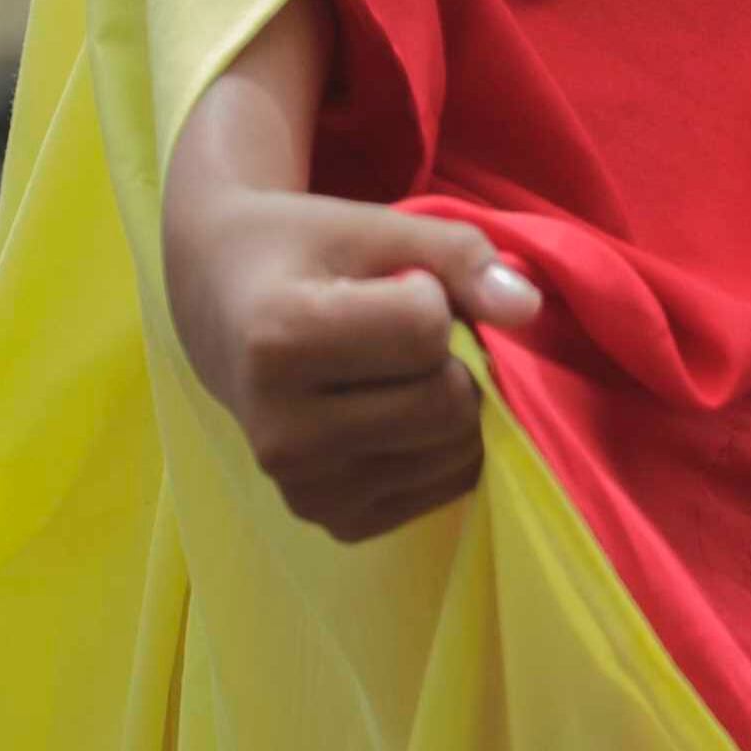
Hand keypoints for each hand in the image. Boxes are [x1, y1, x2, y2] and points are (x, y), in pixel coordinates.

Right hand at [166, 181, 542, 541]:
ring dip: (452, 399)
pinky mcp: (332, 522)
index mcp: (279, 345)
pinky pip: (445, 488)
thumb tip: (526, 308)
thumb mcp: (376, 228)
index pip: (426, 328)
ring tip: (392, 371)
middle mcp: (282, 433)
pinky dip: (444, 445)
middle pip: (447, 403)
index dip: (429, 295)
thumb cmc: (305, 256)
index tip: (383, 286)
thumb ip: (456, 255)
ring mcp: (303, 489)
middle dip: (451, 357)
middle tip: (399, 333)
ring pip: (454, 451)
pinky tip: (393, 413)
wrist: (224, 307)